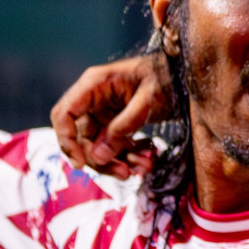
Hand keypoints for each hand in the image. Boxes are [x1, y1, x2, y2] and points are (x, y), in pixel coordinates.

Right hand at [50, 54, 168, 177]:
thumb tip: (98, 157)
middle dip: (101, 160)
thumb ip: (124, 126)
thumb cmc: (167, 77)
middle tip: (125, 173)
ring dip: (118, 162)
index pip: (64, 114)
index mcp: (94, 85)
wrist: (184, 75)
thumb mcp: (148, 100)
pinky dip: (128, 157)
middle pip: (82, 137)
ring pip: (99, 146)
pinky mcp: (117, 123)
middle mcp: (94, 99)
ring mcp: (105, 112)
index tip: (80, 163)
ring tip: (143, 168)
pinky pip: (114, 146)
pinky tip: (147, 161)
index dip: (67, 140)